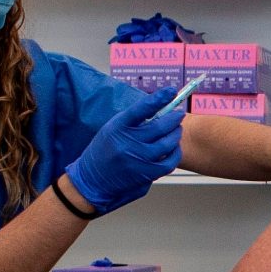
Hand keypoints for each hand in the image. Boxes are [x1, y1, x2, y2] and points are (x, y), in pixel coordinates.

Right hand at [66, 88, 187, 212]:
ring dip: (175, 134)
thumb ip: (134, 121)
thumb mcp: (112, 129)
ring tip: (176, 131)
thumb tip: (161, 110)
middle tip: (178, 115)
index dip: (159, 98)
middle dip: (173, 118)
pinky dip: (175, 153)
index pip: (142, 108)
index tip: (171, 91)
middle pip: (160, 125)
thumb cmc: (104, 151)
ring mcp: (138, 159)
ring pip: (168, 143)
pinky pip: (169, 161)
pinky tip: (173, 148)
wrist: (92, 179)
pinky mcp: (146, 174)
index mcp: (118, 126)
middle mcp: (128, 142)